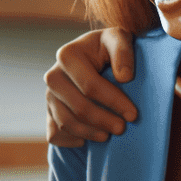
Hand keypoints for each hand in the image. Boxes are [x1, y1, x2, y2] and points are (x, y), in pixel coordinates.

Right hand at [45, 28, 138, 145]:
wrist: (91, 59)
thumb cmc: (107, 49)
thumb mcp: (118, 40)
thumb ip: (123, 51)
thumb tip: (124, 77)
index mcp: (67, 55)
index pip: (90, 86)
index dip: (113, 102)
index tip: (132, 114)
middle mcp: (53, 76)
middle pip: (78, 107)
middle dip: (103, 121)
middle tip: (122, 128)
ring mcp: (48, 96)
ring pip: (66, 123)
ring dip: (90, 133)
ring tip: (109, 135)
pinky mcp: (47, 113)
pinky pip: (55, 134)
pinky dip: (72, 140)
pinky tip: (90, 139)